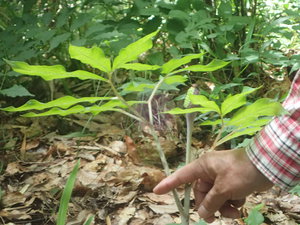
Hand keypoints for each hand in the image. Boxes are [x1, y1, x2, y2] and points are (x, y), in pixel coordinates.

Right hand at [153, 148, 272, 222]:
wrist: (267, 166)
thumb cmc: (241, 172)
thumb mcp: (224, 189)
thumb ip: (211, 202)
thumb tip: (202, 214)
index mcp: (203, 166)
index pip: (182, 176)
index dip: (169, 184)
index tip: (156, 191)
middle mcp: (209, 171)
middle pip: (201, 193)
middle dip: (209, 206)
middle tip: (214, 219)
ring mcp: (221, 177)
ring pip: (214, 197)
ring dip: (223, 207)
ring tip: (235, 213)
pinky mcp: (231, 182)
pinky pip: (225, 197)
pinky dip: (231, 203)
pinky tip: (241, 205)